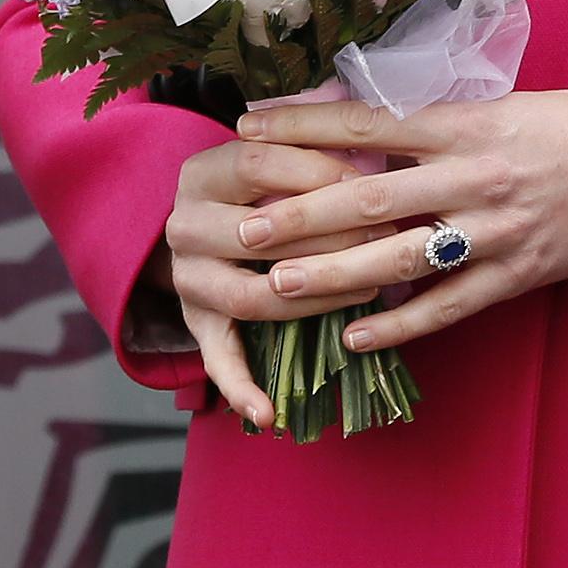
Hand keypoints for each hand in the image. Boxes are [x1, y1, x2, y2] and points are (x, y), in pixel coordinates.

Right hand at [155, 137, 393, 428]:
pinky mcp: (196, 323)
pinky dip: (241, 390)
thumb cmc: (268, 180)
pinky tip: (269, 416)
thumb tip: (381, 163)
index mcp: (204, 173)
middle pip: (255, 235)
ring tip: (366, 293)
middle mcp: (184, 226)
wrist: (208, 218)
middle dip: (328, 237)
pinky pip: (217, 361)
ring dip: (313, 297)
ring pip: (249, 296)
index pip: (257, 164)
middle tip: (383, 238)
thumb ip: (317, 151)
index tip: (369, 182)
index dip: (316, 172)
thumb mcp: (282, 153)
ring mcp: (188, 280)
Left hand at [231, 90, 567, 355]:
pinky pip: (447, 307)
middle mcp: (476, 177)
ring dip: (334, 276)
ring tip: (277, 286)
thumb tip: (347, 128)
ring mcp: (495, 231)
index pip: (369, 124)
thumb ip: (428, 125)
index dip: (303, 126)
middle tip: (244, 229)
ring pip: (401, 259)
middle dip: (301, 215)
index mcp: (468, 126)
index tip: (248, 129)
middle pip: (372, 199)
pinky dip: (398, 327)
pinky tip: (352, 338)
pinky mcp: (516, 275)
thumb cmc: (559, 130)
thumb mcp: (495, 109)